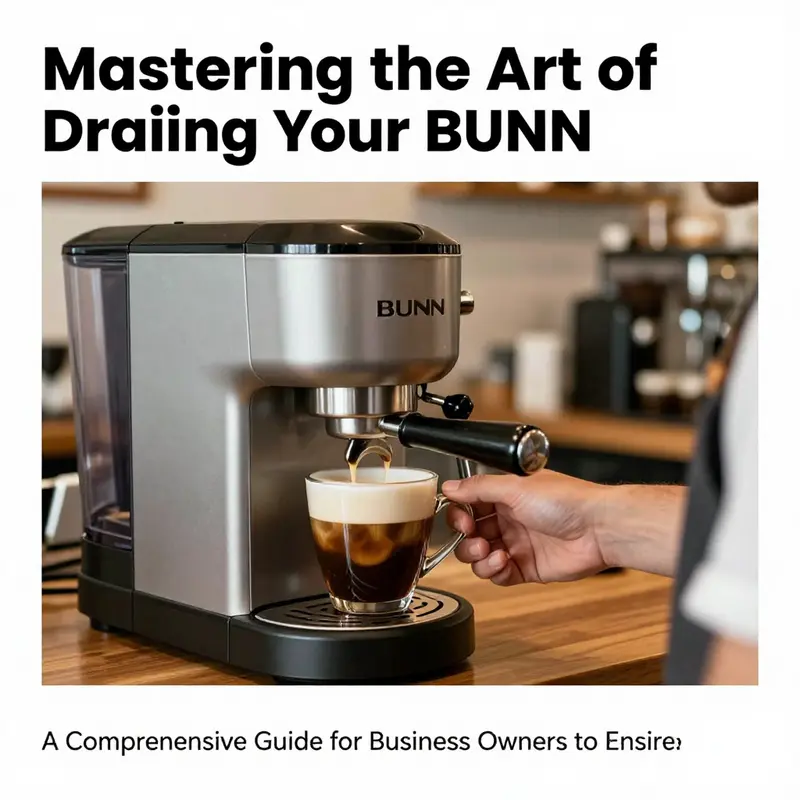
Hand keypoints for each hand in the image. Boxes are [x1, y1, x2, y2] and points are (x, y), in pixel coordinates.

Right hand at [443, 470, 609, 585]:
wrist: (599, 528)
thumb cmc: (567, 500)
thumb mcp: (515, 487)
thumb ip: (478, 488)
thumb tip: (449, 486)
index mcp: (505, 494)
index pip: (468, 505)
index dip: (458, 514)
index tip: (461, 520)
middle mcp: (509, 518)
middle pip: (469, 534)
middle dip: (466, 539)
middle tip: (475, 538)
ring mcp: (517, 544)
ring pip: (479, 557)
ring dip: (478, 558)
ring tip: (491, 553)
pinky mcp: (527, 567)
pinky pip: (498, 575)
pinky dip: (494, 572)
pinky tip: (504, 563)